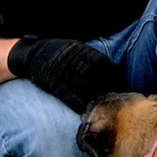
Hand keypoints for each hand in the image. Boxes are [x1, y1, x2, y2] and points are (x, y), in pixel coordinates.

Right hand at [7, 37, 128, 112]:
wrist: (31, 56)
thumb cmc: (55, 51)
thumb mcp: (74, 47)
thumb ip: (89, 55)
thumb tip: (108, 66)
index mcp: (81, 52)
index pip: (104, 64)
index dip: (116, 75)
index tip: (124, 83)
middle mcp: (74, 63)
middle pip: (97, 77)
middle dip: (110, 88)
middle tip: (120, 97)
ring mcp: (64, 75)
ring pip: (85, 88)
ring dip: (97, 98)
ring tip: (108, 105)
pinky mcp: (54, 86)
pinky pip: (69, 97)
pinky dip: (79, 104)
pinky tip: (88, 110)